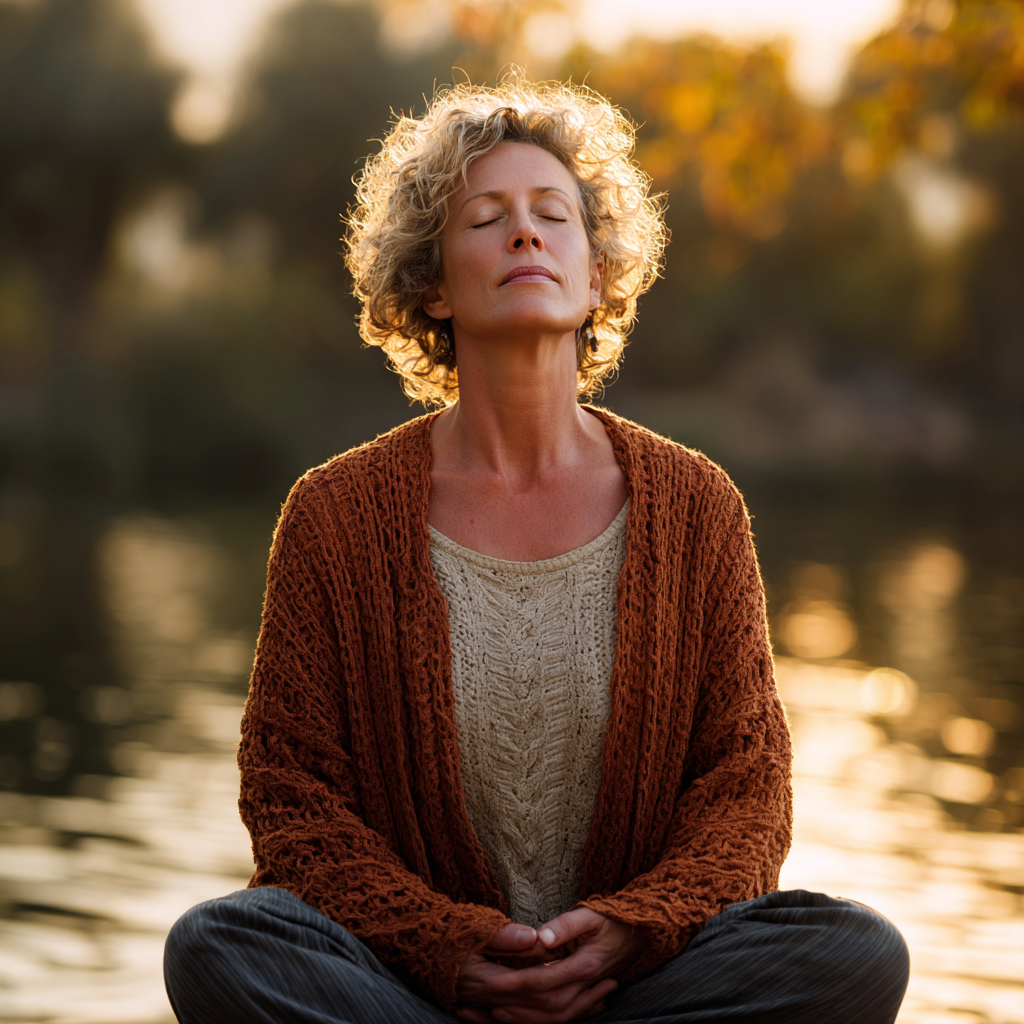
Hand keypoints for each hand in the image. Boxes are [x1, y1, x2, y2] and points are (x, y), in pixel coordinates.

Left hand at [455, 908, 648, 1023]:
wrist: (642, 933)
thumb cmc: (614, 920)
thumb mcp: (592, 914)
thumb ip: (566, 924)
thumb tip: (541, 936)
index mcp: (586, 964)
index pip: (545, 980)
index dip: (517, 983)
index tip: (492, 983)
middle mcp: (587, 983)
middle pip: (548, 1004)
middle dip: (517, 1005)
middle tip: (488, 1002)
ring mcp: (588, 992)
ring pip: (556, 1015)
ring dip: (527, 1017)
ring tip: (500, 1013)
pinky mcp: (587, 994)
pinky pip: (563, 1014)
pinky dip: (542, 1018)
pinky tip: (524, 1015)